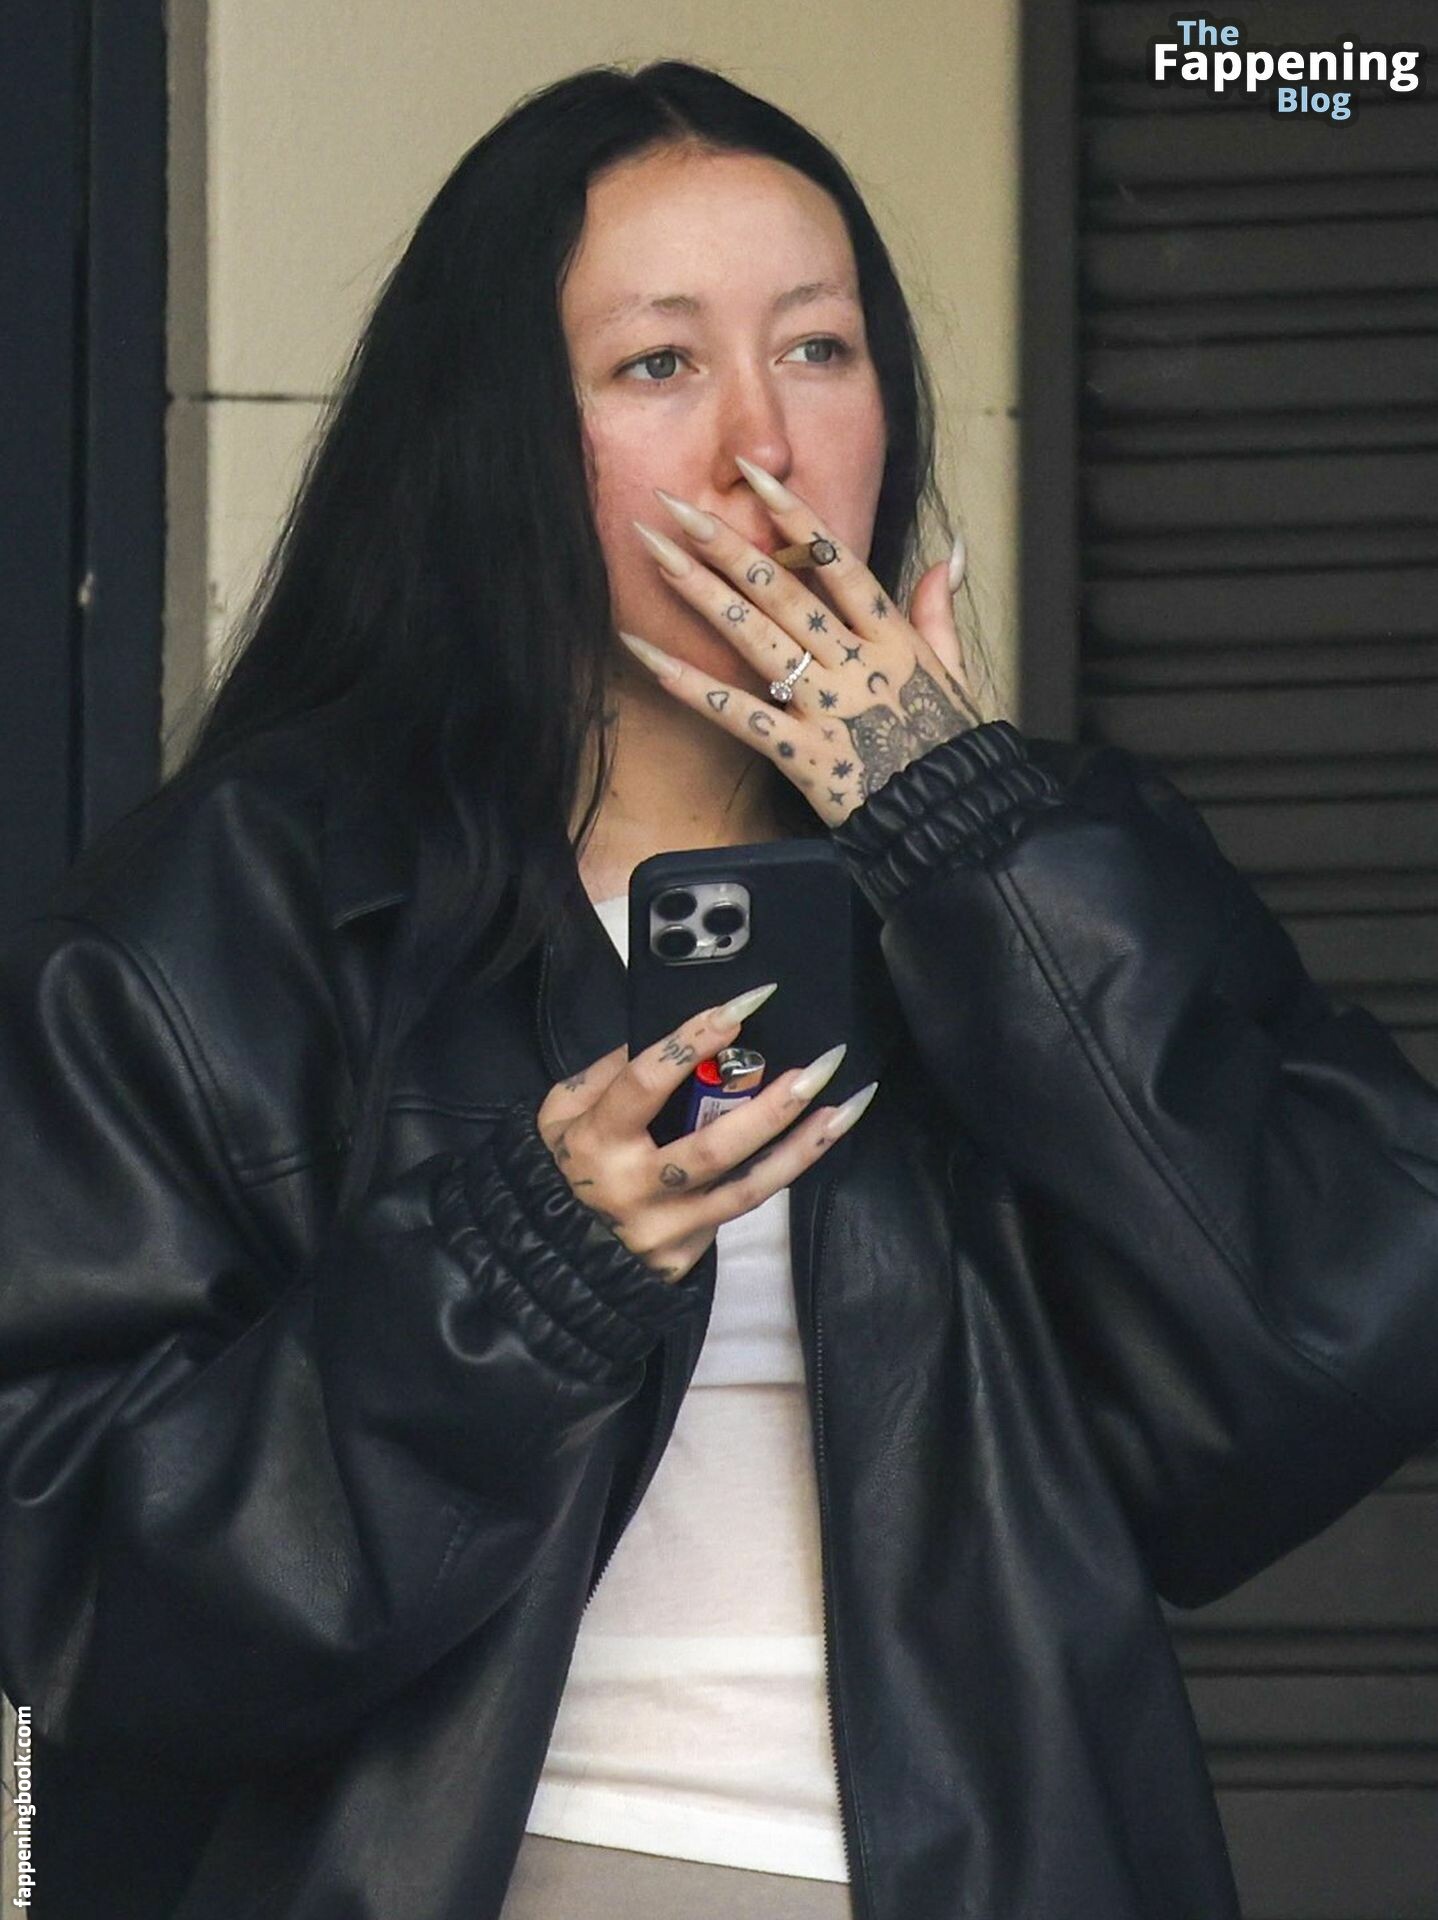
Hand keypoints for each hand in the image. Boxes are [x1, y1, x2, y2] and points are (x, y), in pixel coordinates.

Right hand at [535, 988, 876, 1283]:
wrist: (548, 1261)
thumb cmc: (560, 1169)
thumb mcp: (559, 1115)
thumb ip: (607, 1073)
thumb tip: (670, 1037)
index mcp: (594, 1142)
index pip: (647, 1083)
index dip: (694, 1041)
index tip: (744, 1006)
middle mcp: (632, 1189)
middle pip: (712, 1147)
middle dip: (771, 1105)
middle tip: (819, 1066)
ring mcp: (664, 1229)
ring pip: (747, 1188)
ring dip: (803, 1146)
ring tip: (845, 1107)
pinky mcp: (685, 1254)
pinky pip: (740, 1208)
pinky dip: (783, 1173)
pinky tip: (817, 1141)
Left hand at [619, 459, 981, 825]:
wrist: (958, 825)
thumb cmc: (955, 753)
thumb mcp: (959, 674)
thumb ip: (939, 610)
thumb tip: (948, 551)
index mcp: (895, 637)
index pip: (838, 561)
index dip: (793, 515)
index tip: (752, 474)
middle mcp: (858, 663)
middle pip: (781, 591)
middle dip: (724, 543)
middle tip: (672, 505)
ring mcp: (829, 708)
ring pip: (755, 638)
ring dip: (700, 593)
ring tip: (654, 554)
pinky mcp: (805, 756)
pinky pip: (739, 715)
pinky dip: (691, 687)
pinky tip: (648, 657)